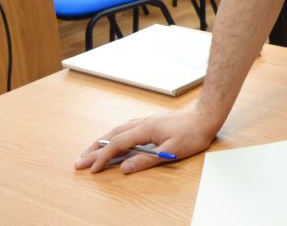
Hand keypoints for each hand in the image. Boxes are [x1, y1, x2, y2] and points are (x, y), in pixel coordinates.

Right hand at [75, 109, 218, 173]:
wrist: (206, 116)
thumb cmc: (193, 133)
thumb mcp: (171, 152)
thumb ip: (146, 160)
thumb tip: (124, 168)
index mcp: (145, 130)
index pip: (117, 144)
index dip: (102, 157)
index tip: (91, 169)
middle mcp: (143, 122)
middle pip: (112, 135)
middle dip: (95, 149)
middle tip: (79, 160)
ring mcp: (147, 120)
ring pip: (118, 130)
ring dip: (103, 140)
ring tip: (91, 150)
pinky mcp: (153, 121)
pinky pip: (127, 127)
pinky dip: (115, 135)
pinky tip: (115, 138)